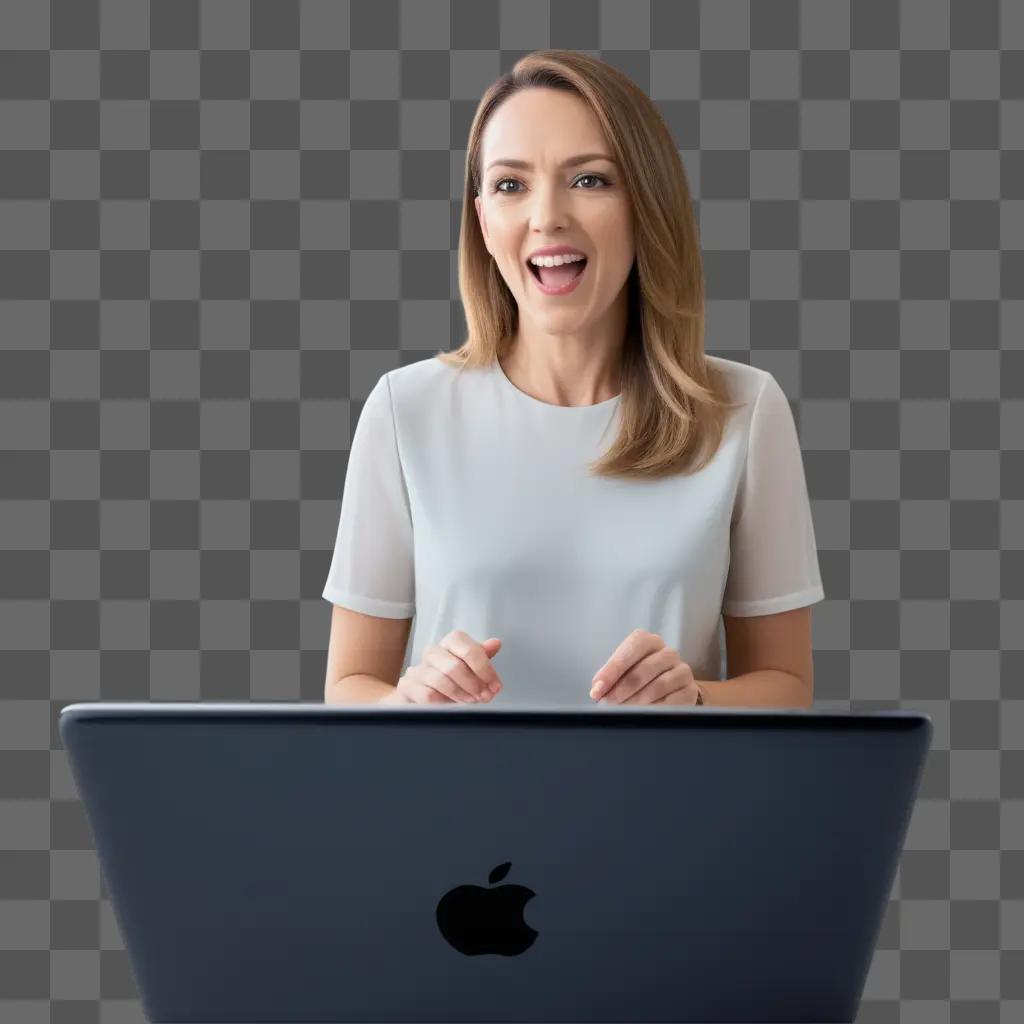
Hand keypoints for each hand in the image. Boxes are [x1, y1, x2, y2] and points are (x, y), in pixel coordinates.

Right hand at [381, 631, 502, 704]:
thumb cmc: (449, 679)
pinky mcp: (407, 686)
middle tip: (484, 696)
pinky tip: (451, 706)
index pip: (466, 647)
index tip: (495, 685)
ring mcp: (417, 669)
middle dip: (473, 684)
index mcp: (450, 644)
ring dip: (460, 694)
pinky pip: (427, 694)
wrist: (418, 695)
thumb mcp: (469, 666)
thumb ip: (482, 656)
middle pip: (454, 665)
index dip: (483, 667)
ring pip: (440, 680)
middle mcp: (432, 653)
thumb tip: (495, 643)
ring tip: (471, 701)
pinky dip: (443, 702)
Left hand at [589, 629, 701, 705]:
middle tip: (608, 703)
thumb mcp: (623, 672)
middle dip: (622, 688)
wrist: (672, 690)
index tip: (598, 688)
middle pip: (644, 668)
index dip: (614, 667)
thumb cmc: (641, 678)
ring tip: (623, 711)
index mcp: (649, 641)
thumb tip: (597, 690)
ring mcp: (682, 671)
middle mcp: (668, 653)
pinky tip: (644, 714)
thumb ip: (609, 677)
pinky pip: (672, 701)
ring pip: (658, 685)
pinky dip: (654, 709)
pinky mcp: (690, 690)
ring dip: (637, 701)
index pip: (634, 646)